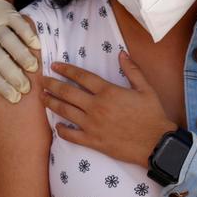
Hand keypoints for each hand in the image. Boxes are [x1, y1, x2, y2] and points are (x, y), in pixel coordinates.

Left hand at [0, 0, 40, 103]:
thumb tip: (0, 85)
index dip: (2, 86)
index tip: (15, 98)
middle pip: (0, 59)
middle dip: (14, 76)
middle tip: (27, 88)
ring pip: (10, 42)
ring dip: (23, 56)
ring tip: (34, 69)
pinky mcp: (5, 11)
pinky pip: (19, 24)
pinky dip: (28, 35)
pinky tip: (36, 46)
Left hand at [41, 52, 177, 167]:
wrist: (156, 143)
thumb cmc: (152, 115)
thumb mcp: (145, 88)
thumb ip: (132, 70)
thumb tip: (121, 53)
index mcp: (108, 91)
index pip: (81, 76)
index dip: (66, 69)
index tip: (54, 65)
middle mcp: (96, 106)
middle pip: (67, 92)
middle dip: (52, 85)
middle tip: (41, 81)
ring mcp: (92, 124)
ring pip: (65, 111)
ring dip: (51, 103)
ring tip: (42, 98)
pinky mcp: (93, 141)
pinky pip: (71, 135)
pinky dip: (61, 130)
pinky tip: (57, 126)